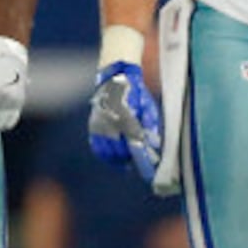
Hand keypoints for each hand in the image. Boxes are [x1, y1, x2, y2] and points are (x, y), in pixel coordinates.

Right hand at [87, 61, 162, 182]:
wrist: (114, 80)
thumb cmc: (135, 94)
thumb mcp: (147, 106)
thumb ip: (150, 125)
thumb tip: (154, 145)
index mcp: (125, 116)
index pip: (134, 142)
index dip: (142, 156)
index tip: (150, 168)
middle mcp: (110, 121)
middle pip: (120, 150)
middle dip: (130, 159)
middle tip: (139, 164)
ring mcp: (99, 125)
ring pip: (107, 151)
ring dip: (118, 160)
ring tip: (127, 164)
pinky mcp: (93, 127)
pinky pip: (98, 147)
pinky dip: (106, 155)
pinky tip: (114, 159)